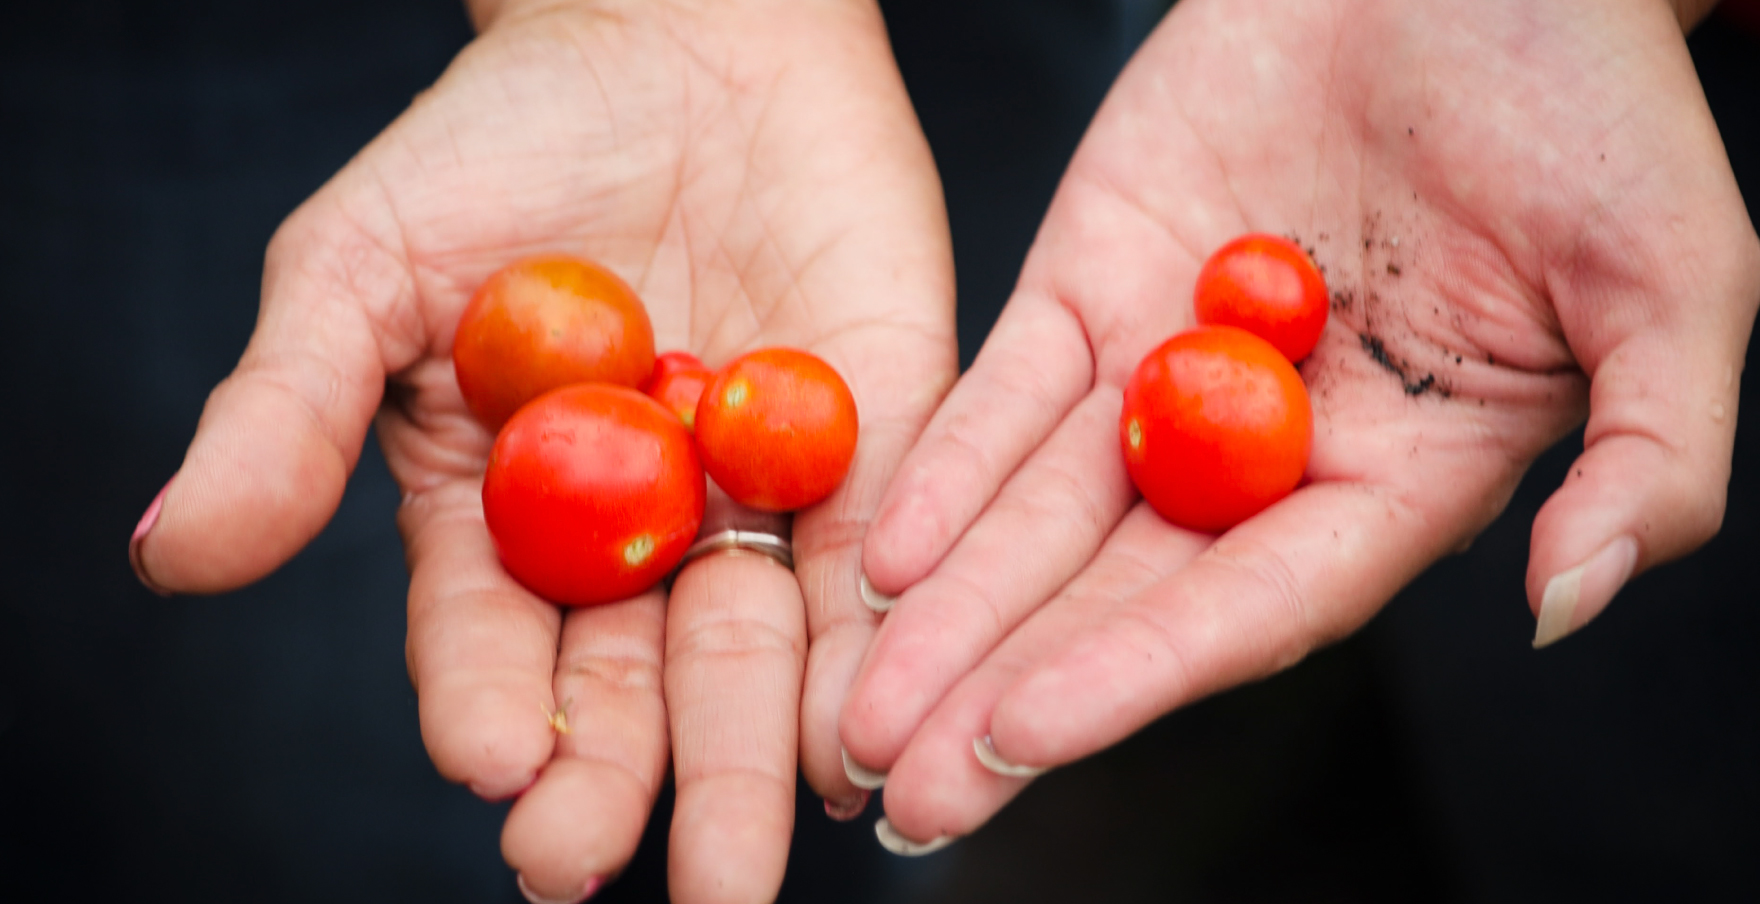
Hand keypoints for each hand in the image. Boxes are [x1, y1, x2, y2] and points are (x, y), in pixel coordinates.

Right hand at [127, 0, 954, 898]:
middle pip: (630, 684)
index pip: (490, 640)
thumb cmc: (501, 144)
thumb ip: (287, 410)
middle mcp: (634, 532)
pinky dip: (874, 640)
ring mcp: (755, 494)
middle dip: (618, 780)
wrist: (676, 32)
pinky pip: (879, 554)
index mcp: (504, 514)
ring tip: (745, 861)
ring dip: (751, 759)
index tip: (494, 765)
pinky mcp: (879, 437)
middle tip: (591, 869)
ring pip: (756, 649)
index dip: (488, 705)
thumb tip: (174, 554)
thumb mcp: (360, 266)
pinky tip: (865, 733)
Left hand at [840, 0, 1758, 846]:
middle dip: (1004, 689)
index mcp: (1393, 482)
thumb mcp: (1677, 283)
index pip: (1253, 610)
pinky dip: (944, 467)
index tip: (1021, 736)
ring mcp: (1166, 374)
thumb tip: (1567, 605)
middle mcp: (1263, 457)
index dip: (1138, 673)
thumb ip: (1647, 459)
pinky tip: (878, 551)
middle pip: (1119, 597)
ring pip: (1040, 517)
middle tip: (899, 790)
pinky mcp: (1091, 286)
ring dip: (945, 612)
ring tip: (853, 710)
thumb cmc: (1598, 106)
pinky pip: (1004, 393)